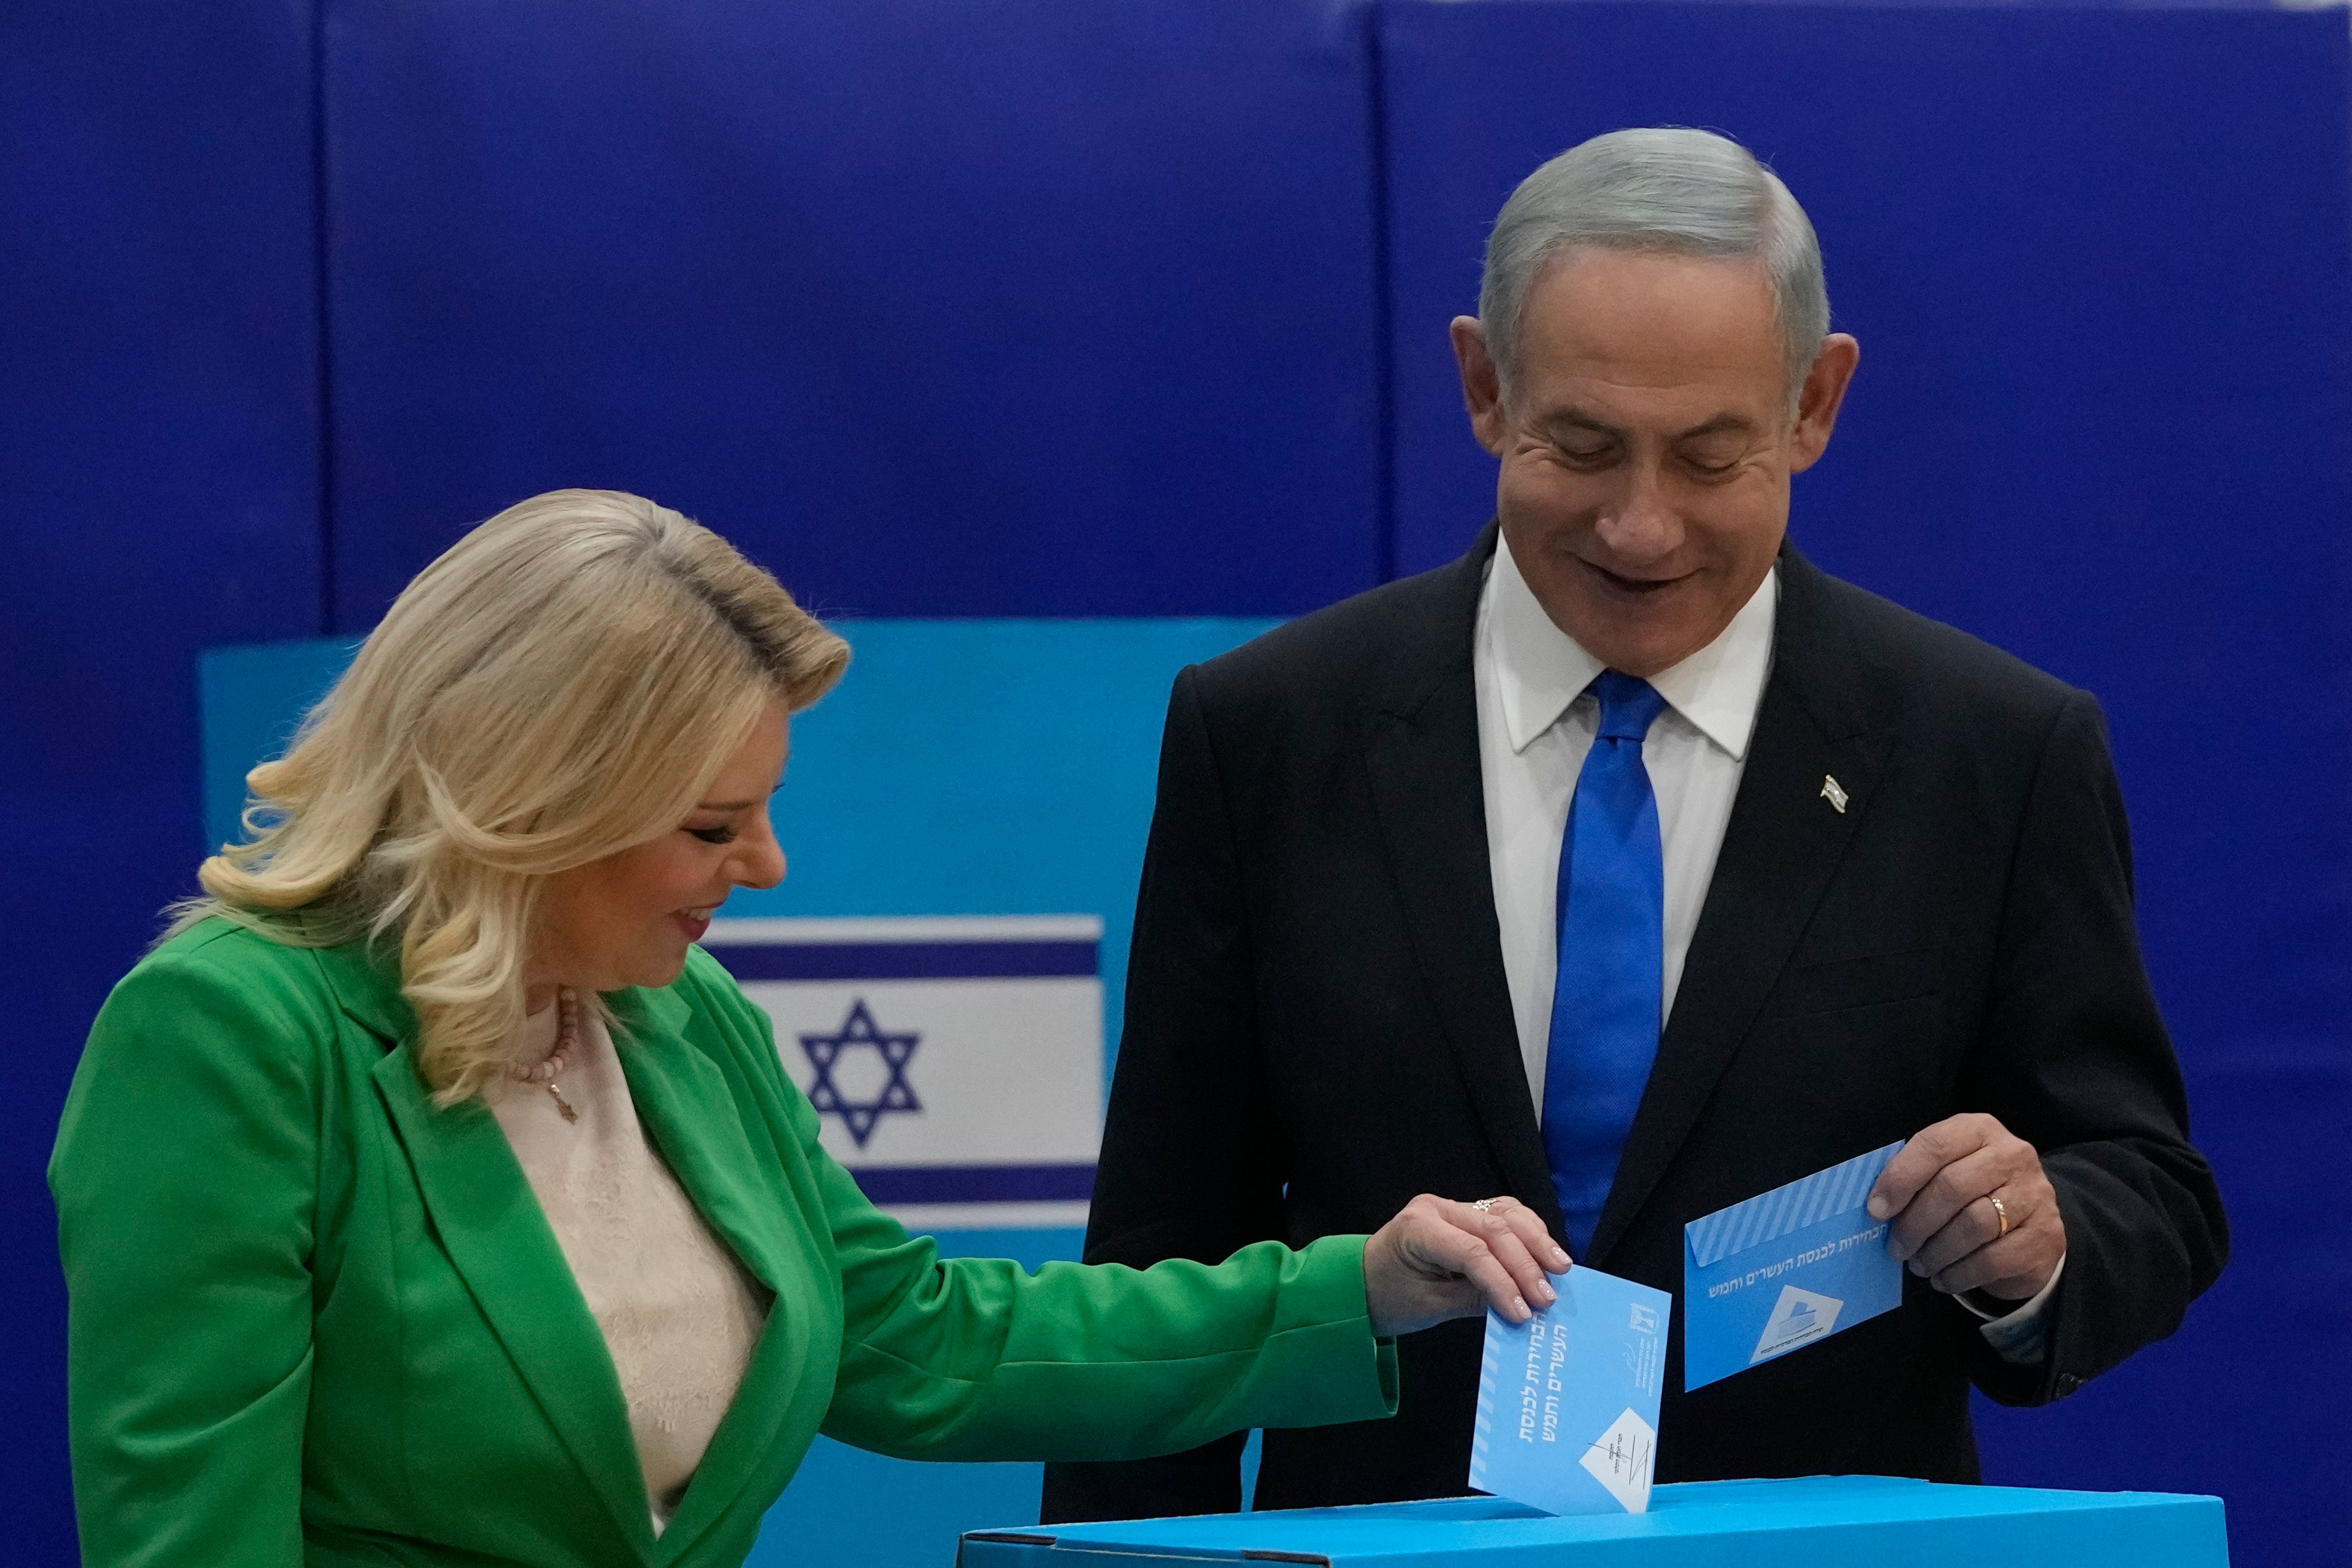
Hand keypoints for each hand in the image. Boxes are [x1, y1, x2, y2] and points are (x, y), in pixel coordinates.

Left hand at [1361, 1194, 1570, 1336]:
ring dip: (1537, 1241)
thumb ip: (1475, 1301)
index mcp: (1418, 1228)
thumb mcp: (1429, 1307)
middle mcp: (1437, 1208)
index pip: (1472, 1252)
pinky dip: (1529, 1232)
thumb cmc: (1390, 1296)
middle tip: (1549, 1297)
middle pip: (1494, 1228)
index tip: (1526, 1312)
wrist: (1363, 1282)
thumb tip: (1522, 1307)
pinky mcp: (1468, 1212)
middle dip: (1526, 1264)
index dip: (1503, 1282)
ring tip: (1560, 1269)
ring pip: (1505, 1214)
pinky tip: (1546, 1252)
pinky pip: (1505, 1214)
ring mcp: (1453, 1206)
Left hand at [1867, 1113, 2064, 1300]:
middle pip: (1952, 1187)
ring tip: (1919, 1264)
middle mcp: (2013, 1155)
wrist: (2029, 1224)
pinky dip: (1960, 1274)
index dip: (1900, 1178)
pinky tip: (1944, 1279)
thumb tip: (1877, 1206)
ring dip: (1936, 1252)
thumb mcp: (1944, 1171)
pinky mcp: (2047, 1236)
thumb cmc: (1970, 1193)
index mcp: (1980, 1129)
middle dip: (1915, 1223)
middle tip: (1896, 1248)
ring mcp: (2036, 1195)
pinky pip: (1994, 1260)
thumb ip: (1914, 1178)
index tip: (1876, 1210)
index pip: (1934, 1145)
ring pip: (1973, 1225)